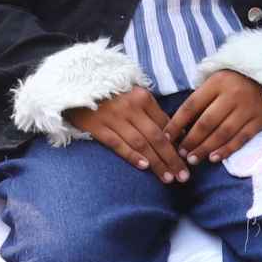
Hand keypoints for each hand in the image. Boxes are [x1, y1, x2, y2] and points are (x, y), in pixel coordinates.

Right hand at [69, 85, 186, 182]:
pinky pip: (118, 143)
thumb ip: (150, 112)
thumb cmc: (108, 93)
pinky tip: (144, 167)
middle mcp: (131, 107)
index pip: (165, 124)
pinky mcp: (97, 126)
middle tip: (184, 177)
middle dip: (172, 159)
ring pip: (141, 143)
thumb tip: (174, 134)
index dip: (177, 144)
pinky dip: (131, 155)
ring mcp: (113, 117)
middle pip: (157, 137)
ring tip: (168, 178)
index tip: (187, 159)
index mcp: (142, 97)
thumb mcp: (132, 95)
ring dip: (157, 162)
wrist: (74, 84)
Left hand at [167, 70, 261, 162]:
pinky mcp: (259, 120)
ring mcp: (247, 109)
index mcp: (216, 83)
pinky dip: (226, 150)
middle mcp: (232, 96)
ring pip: (222, 133)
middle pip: (206, 122)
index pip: (191, 106)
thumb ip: (201, 99)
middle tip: (180, 153)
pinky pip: (241, 138)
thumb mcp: (216, 80)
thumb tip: (181, 125)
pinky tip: (213, 158)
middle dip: (191, 140)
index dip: (177, 123)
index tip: (166, 137)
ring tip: (193, 159)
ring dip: (205, 148)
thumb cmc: (236, 80)